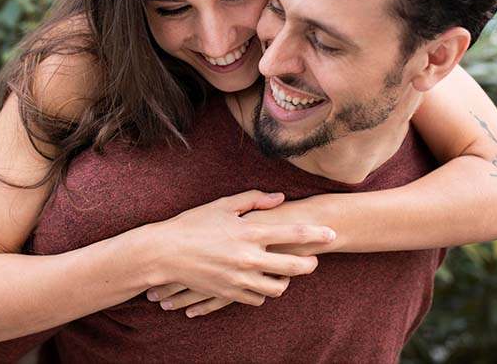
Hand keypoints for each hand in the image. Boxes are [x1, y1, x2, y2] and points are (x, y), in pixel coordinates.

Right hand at [146, 190, 334, 309]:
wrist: (164, 253)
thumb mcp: (222, 205)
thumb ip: (253, 200)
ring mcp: (240, 279)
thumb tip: (279, 197)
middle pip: (294, 267)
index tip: (332, 234)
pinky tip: (261, 283)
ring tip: (286, 274)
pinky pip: (257, 299)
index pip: (294, 233)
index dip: (317, 233)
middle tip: (314, 261)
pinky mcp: (229, 293)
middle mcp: (249, 258)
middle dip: (309, 264)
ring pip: (278, 288)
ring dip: (286, 282)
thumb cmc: (192, 224)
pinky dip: (263, 293)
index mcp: (249, 232)